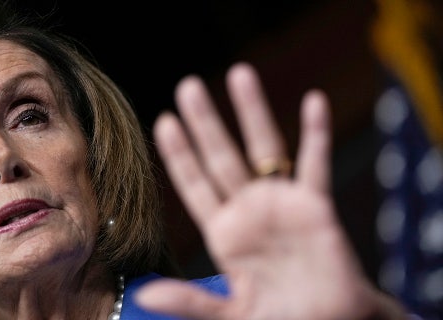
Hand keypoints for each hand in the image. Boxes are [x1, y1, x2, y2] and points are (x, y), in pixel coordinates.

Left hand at [137, 62, 399, 318]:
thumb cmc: (279, 318)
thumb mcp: (230, 313)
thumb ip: (191, 301)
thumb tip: (144, 294)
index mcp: (223, 232)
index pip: (195, 185)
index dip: (179, 155)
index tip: (163, 121)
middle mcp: (249, 210)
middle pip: (222, 157)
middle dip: (206, 122)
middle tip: (188, 85)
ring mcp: (282, 203)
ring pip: (265, 150)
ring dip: (252, 113)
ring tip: (239, 74)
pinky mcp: (316, 207)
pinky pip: (316, 165)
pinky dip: (317, 134)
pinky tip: (312, 102)